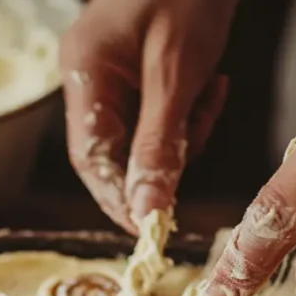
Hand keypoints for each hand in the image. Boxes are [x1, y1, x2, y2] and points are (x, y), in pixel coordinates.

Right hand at [59, 0, 237, 232]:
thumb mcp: (177, 74)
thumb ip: (160, 145)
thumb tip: (147, 210)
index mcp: (85, 73)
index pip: (91, 158)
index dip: (120, 197)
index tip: (155, 224)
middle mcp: (89, 77)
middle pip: (113, 151)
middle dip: (158, 161)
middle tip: (196, 148)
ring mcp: (110, 73)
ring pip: (140, 137)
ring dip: (182, 135)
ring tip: (208, 97)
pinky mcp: (136, 71)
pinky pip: (156, 115)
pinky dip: (187, 114)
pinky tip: (210, 86)